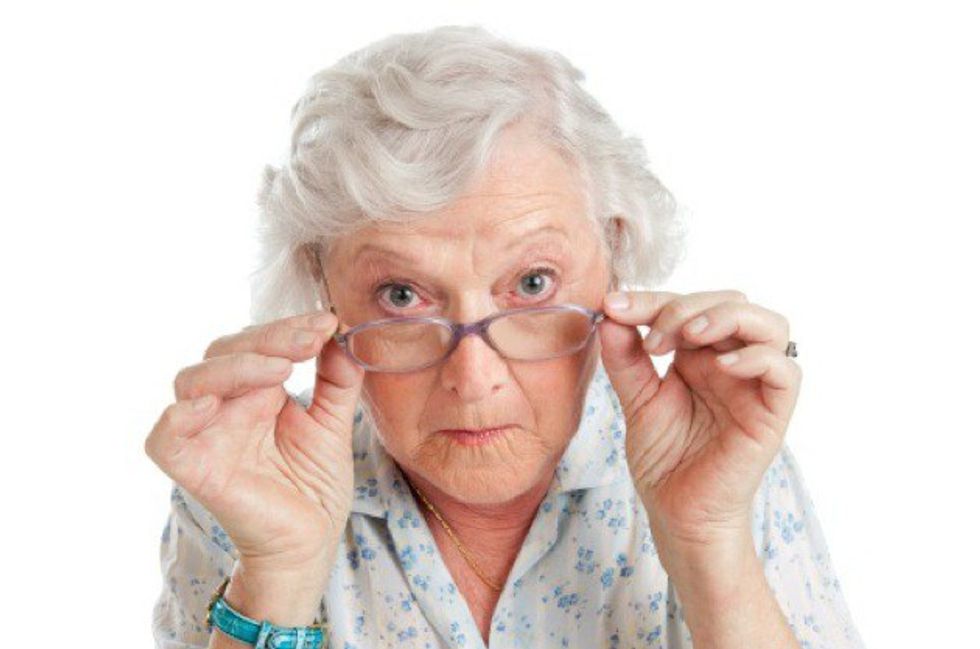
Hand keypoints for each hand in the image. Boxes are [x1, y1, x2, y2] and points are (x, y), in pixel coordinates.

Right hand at [144, 310, 364, 576]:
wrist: (311, 543)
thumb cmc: (315, 487)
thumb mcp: (334, 423)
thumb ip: (338, 379)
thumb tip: (342, 333)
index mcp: (257, 392)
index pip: (257, 343)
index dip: (288, 328)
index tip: (327, 323)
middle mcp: (227, 407)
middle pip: (223, 352)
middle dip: (269, 338)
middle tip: (311, 338)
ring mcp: (207, 436)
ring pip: (191, 381)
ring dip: (234, 367)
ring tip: (281, 369)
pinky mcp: (194, 470)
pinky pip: (164, 439)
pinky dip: (179, 417)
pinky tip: (212, 405)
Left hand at [598, 289, 800, 549]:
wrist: (677, 514)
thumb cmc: (664, 460)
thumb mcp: (637, 401)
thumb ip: (626, 360)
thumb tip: (611, 316)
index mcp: (699, 354)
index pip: (687, 305)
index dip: (652, 299)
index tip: (615, 305)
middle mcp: (731, 362)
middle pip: (730, 302)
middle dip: (685, 307)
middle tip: (653, 338)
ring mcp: (754, 385)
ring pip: (770, 324)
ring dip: (727, 317)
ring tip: (689, 336)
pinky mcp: (772, 413)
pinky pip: (786, 371)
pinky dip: (757, 358)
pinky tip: (720, 367)